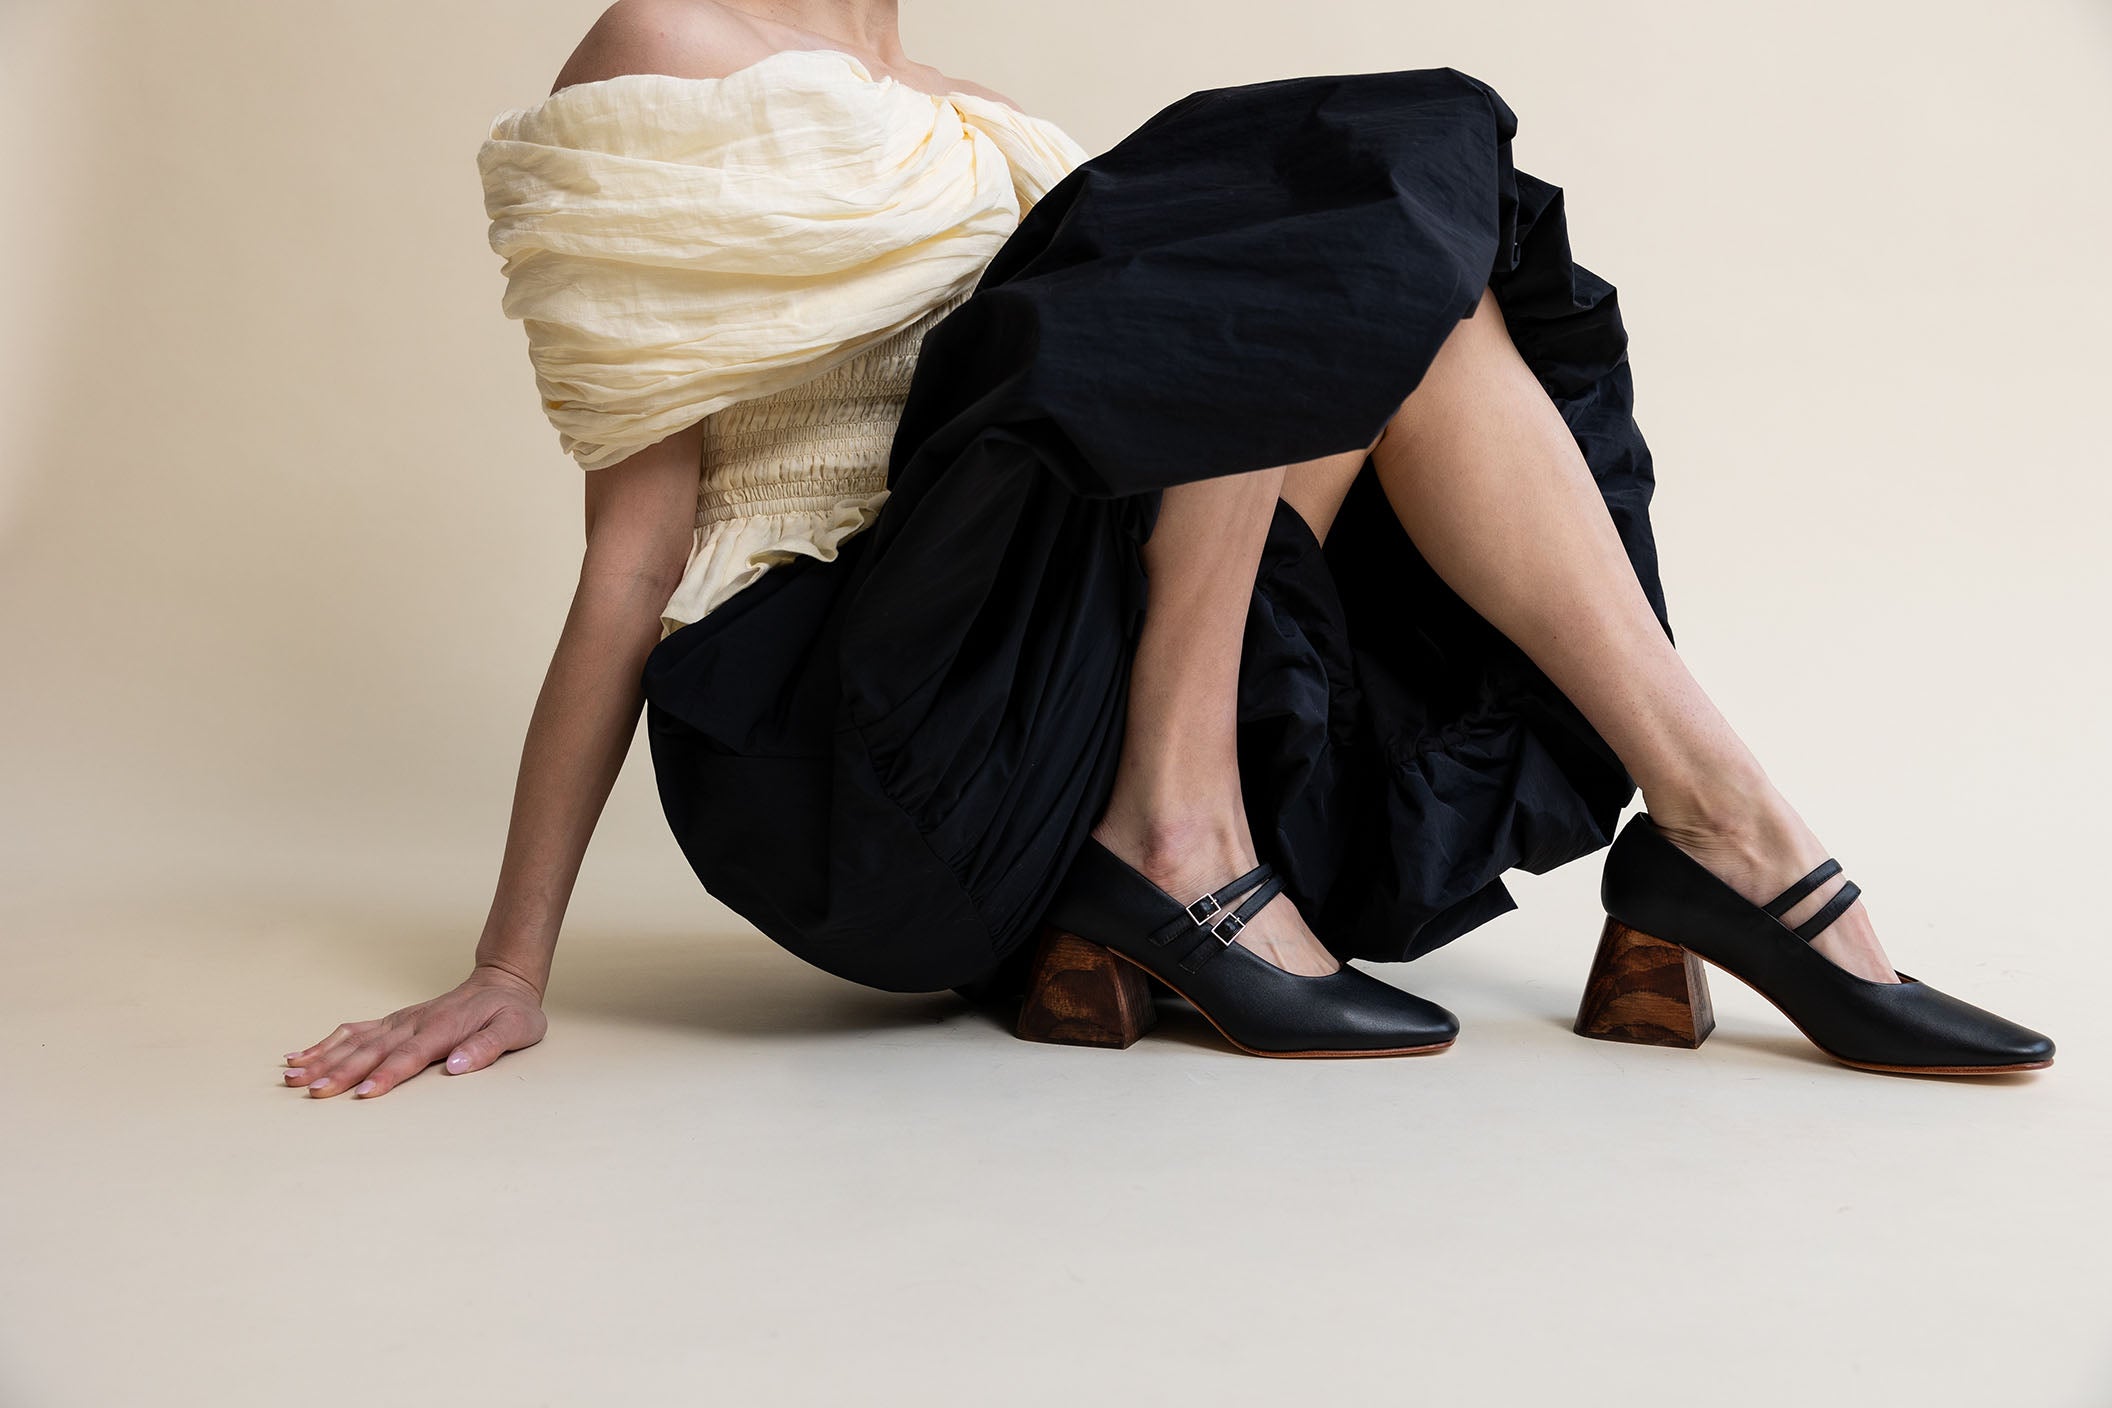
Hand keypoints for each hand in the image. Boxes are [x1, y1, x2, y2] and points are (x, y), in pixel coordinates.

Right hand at [281, 964, 547, 1098]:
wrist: (502, 982)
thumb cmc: (511, 1012)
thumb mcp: (515, 1029)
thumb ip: (488, 1047)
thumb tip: (457, 1065)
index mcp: (442, 1029)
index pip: (410, 1056)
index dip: (387, 1075)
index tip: (363, 1094)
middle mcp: (414, 1023)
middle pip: (372, 1050)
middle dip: (341, 1072)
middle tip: (312, 1092)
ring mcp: (400, 1020)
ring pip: (355, 1041)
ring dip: (323, 1058)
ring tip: (292, 1076)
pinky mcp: (393, 1021)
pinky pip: (353, 1031)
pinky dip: (325, 1043)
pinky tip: (299, 1055)